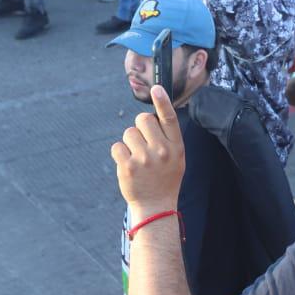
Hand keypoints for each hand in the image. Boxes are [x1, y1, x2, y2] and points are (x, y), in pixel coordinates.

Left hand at [110, 85, 184, 215]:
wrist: (156, 207)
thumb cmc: (165, 179)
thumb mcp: (177, 158)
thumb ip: (167, 138)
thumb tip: (151, 115)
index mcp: (176, 147)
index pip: (169, 118)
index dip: (162, 101)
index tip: (156, 88)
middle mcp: (161, 151)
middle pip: (143, 120)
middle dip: (140, 127)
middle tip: (144, 143)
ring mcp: (144, 159)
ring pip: (128, 133)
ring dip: (130, 142)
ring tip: (137, 158)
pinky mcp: (128, 167)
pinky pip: (117, 146)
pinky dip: (120, 153)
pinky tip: (128, 164)